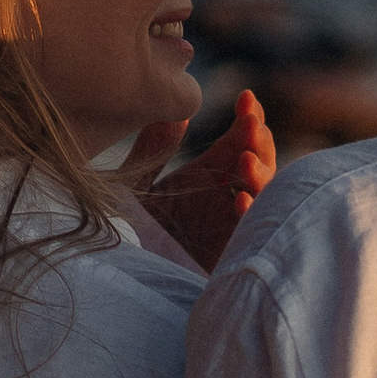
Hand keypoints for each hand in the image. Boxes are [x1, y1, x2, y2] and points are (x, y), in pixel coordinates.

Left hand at [124, 90, 275, 272]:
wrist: (114, 278)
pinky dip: (250, 215)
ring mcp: (230, 224)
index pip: (238, 140)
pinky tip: (238, 200)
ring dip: (260, 175)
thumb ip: (152, 152)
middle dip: (259, 142)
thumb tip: (176, 115)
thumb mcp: (135, 187)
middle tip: (250, 125)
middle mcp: (223, 196)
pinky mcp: (229, 253)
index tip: (245, 99)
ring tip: (245, 161)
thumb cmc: (123, 232)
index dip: (247, 118)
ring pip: (262, 193)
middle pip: (257, 161)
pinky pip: (251, 232)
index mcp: (206, 176)